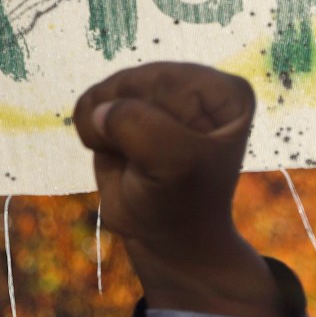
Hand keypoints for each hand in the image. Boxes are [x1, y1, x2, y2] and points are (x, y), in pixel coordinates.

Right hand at [72, 62, 280, 316]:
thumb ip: (139, 125)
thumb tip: (99, 109)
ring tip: (132, 159)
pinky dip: (90, 130)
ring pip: (108, 88)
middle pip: (136, 79)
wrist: (164, 236)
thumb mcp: (174, 163)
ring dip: (105, 129)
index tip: (170, 155)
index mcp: (225, 93)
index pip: (168, 81)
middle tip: (145, 161)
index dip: (153, 119)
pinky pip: (90, 100)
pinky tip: (115, 152)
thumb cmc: (182, 202)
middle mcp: (195, 85)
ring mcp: (157, 95)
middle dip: (125, 123)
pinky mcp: (124, 108)